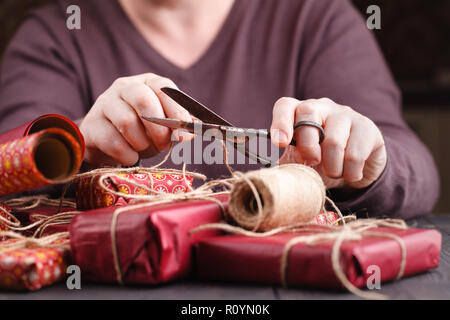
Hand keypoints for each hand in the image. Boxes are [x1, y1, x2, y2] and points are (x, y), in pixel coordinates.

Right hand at [79, 73, 192, 165]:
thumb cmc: (142, 132)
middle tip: (163, 144)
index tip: (185, 133)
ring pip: (127, 122)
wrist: (107, 144)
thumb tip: (192, 131)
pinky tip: (130, 156)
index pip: (163, 87)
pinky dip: (128, 155)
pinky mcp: (91, 125)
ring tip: (143, 148)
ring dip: (142, 143)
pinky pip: (113, 142)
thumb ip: (180, 127)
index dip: (177, 111)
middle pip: (143, 99)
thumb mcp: (164, 127)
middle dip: (158, 127)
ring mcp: (104, 103)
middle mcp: (124, 87)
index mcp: (147, 82)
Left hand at [270, 97, 386, 188]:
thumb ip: (283, 166)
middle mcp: (322, 107)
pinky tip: (350, 174)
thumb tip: (264, 180)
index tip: (279, 144)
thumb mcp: (299, 163)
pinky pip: (355, 154)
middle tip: (311, 163)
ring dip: (332, 167)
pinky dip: (350, 173)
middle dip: (307, 145)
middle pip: (308, 113)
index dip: (280, 122)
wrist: (356, 168)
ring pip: (334, 140)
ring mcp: (346, 114)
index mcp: (299, 113)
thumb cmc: (320, 162)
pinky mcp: (367, 128)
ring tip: (333, 173)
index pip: (285, 105)